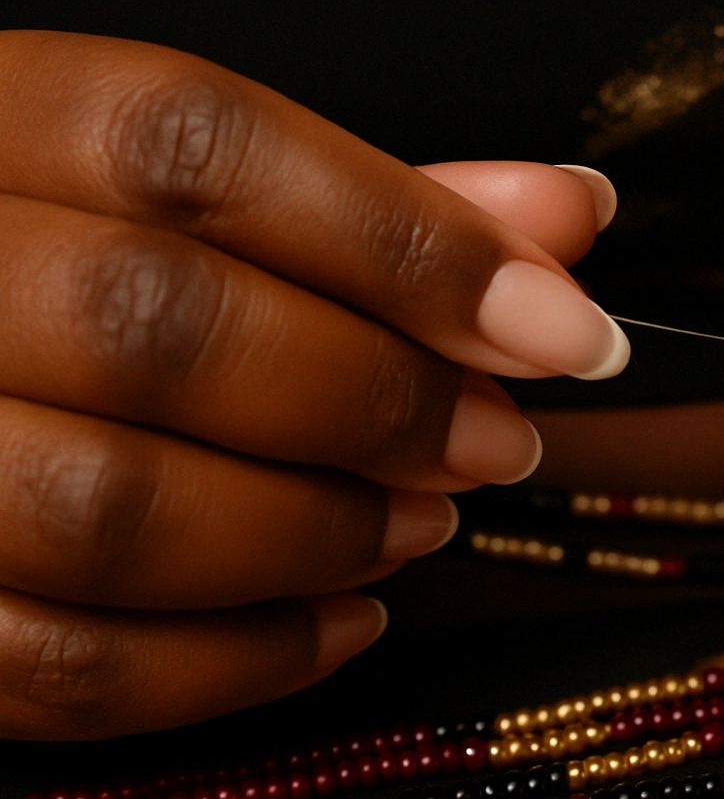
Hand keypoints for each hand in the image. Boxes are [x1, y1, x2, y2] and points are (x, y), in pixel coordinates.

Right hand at [0, 31, 625, 737]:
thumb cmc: (73, 265)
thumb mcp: (193, 198)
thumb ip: (377, 205)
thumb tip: (566, 217)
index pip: (204, 146)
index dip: (413, 243)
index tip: (562, 326)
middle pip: (161, 325)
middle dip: (378, 400)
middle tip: (491, 440)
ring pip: (114, 512)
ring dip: (320, 532)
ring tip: (421, 522)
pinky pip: (69, 665)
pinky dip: (242, 659)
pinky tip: (345, 618)